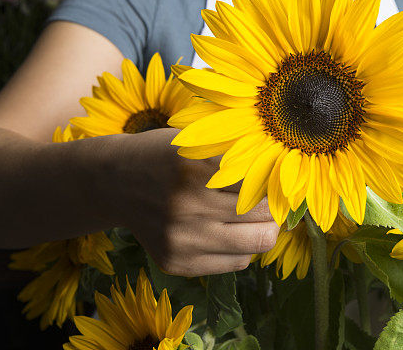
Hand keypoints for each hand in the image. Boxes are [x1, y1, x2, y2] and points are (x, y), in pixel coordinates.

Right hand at [106, 128, 278, 275]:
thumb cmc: (168, 155)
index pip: (261, 178)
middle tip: (269, 197)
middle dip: (273, 204)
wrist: (114, 182)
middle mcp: (187, 204)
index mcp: (195, 165)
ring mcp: (181, 237)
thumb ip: (238, 155)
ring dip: (264, 229)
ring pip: (257, 242)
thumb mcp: (199, 140)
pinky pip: (236, 263)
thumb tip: (288, 177)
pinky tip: (229, 231)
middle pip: (264, 212)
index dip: (276, 177)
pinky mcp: (176, 262)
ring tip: (255, 217)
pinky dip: (242, 248)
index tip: (279, 174)